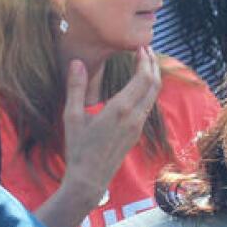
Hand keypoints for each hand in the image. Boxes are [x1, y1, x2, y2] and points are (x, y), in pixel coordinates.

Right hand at [59, 47, 160, 204]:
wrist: (90, 179)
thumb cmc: (78, 148)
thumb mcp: (72, 116)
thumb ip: (76, 87)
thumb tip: (77, 62)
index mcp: (120, 109)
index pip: (143, 78)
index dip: (145, 60)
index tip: (141, 47)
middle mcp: (134, 116)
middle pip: (154, 84)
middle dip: (152, 64)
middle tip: (146, 50)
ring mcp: (138, 126)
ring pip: (153, 96)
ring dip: (152, 77)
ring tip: (145, 63)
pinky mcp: (136, 133)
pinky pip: (148, 106)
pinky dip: (148, 90)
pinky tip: (138, 85)